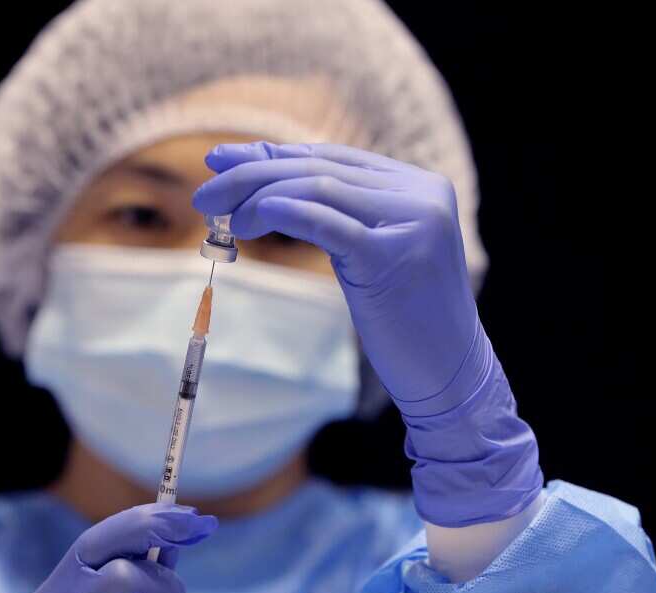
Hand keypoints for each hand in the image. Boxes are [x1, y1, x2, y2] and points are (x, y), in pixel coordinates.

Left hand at [194, 142, 541, 527]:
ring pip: (316, 187)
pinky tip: (248, 223)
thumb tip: (265, 187)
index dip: (273, 154)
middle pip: (319, 166)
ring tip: (218, 215)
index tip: (222, 159)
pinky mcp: (392, 255)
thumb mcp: (371, 253)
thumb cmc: (405, 319)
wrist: (450, 375)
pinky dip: (278, 213)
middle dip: (252, 173)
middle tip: (204, 190)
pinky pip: (322, 221)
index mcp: (419, 185)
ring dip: (255, 195)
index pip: (332, 157)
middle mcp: (421, 194)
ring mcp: (412, 221)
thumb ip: (338, 215)